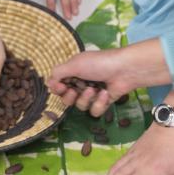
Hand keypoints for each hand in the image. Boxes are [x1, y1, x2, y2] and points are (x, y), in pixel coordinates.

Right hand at [48, 41, 168, 116]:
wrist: (125, 70)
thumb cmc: (99, 63)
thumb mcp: (74, 64)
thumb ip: (58, 73)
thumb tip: (48, 83)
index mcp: (73, 71)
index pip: (58, 85)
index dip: (57, 88)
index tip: (60, 87)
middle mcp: (81, 82)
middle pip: (66, 98)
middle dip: (70, 96)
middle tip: (74, 90)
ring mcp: (92, 93)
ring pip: (80, 106)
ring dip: (86, 99)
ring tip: (94, 90)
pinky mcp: (103, 102)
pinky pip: (94, 111)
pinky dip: (99, 104)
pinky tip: (105, 94)